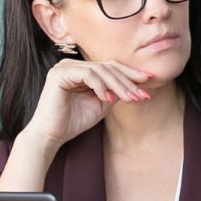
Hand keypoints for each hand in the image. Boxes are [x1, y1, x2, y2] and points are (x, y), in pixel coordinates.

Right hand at [23, 58, 151, 149]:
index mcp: (80, 69)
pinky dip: (100, 86)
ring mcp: (64, 67)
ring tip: (130, 98)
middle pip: (107, 66)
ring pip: (100, 70)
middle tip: (142, 94)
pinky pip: (88, 75)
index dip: (129, 73)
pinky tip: (107, 98)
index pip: (109, 66)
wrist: (51, 136)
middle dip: (127, 80)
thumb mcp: (102, 104)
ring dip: (118, 85)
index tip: (149, 81)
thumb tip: (136, 82)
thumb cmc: (74, 121)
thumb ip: (115, 91)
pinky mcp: (59, 74)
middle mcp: (72, 64)